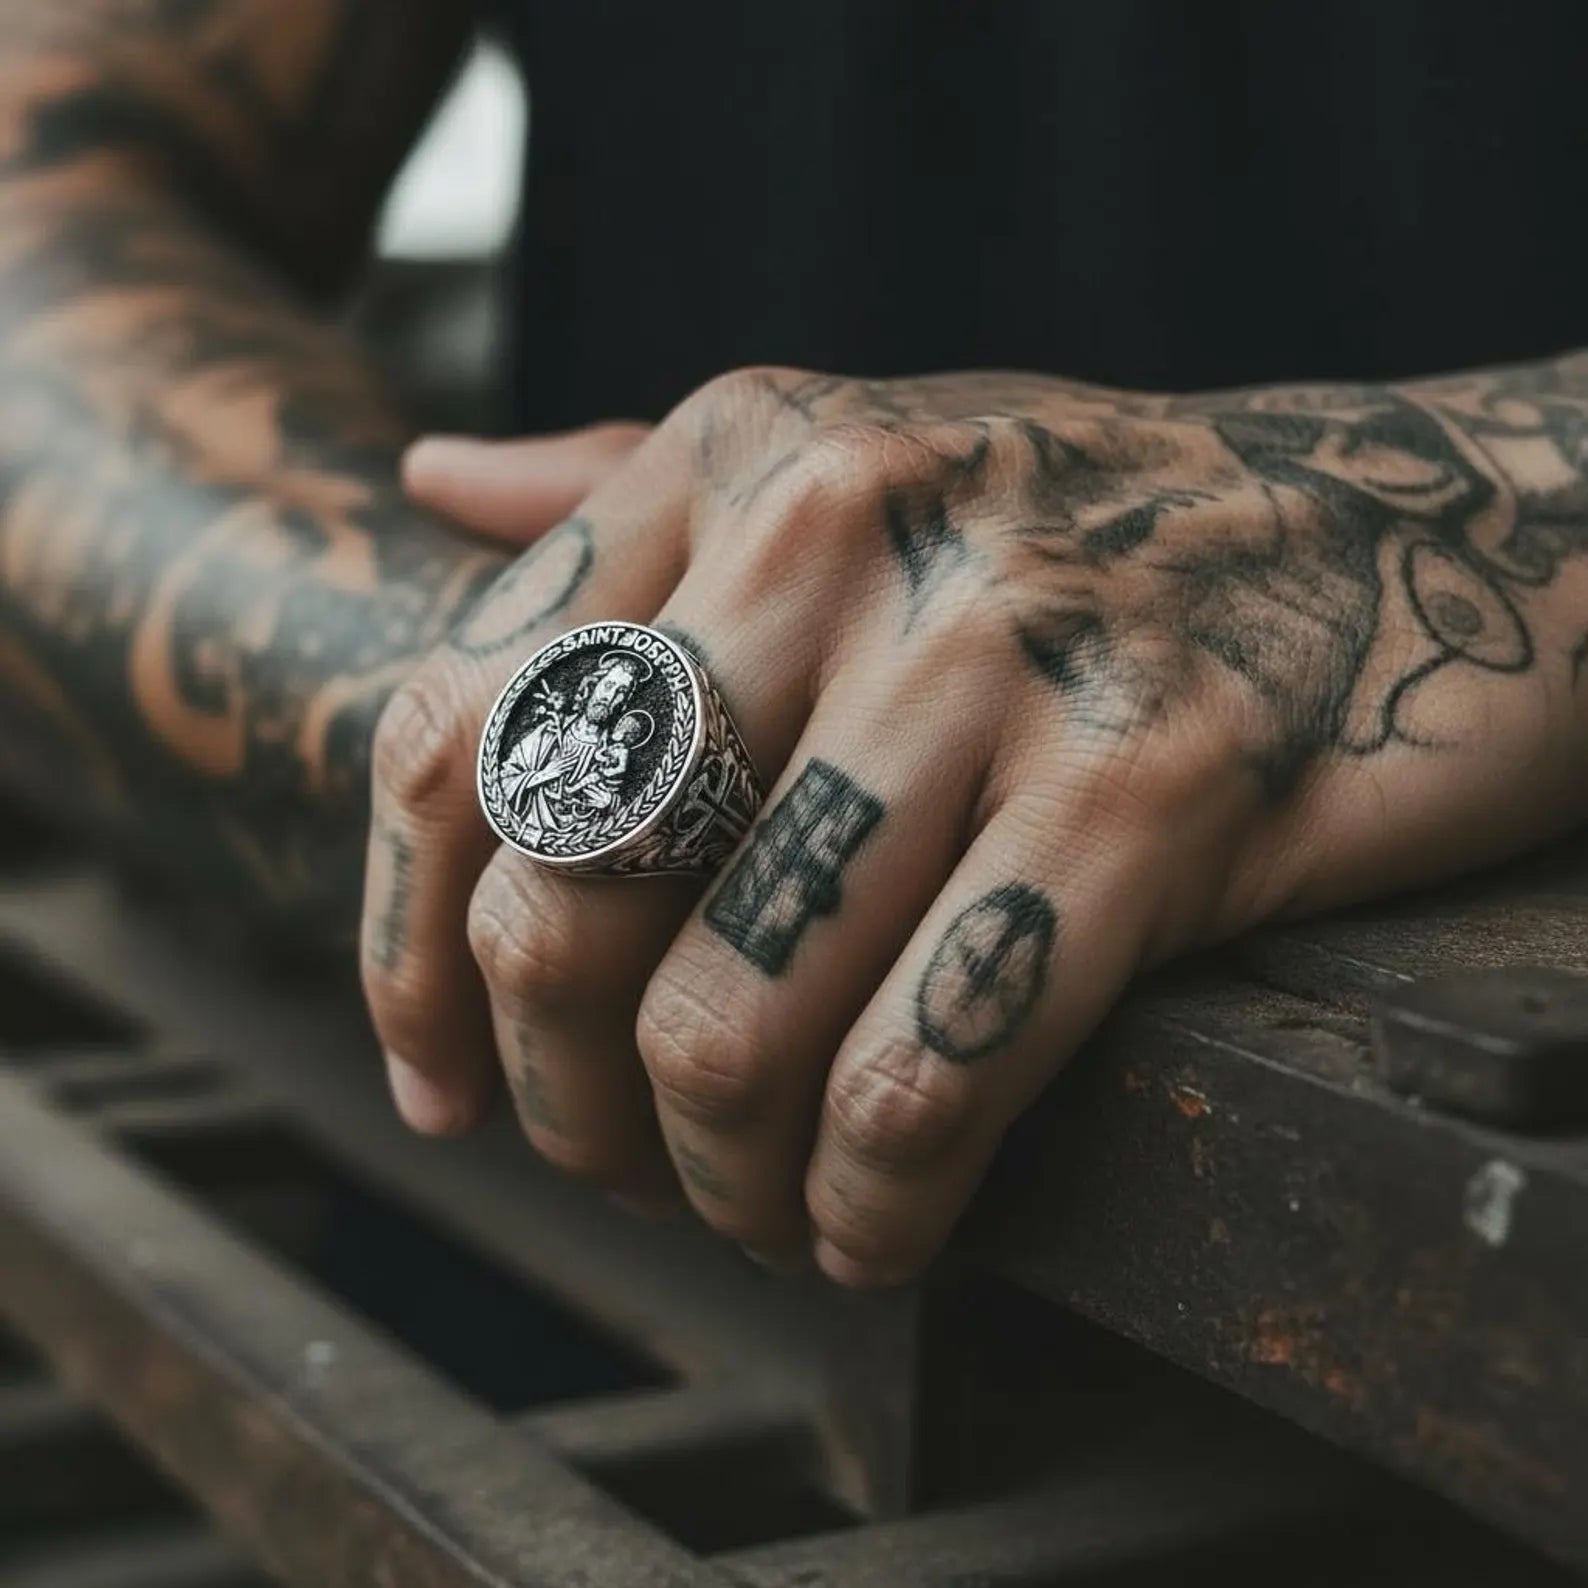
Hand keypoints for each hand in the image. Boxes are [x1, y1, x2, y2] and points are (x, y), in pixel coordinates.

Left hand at [361, 364, 1587, 1283]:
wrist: (1394, 530)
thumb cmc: (1079, 526)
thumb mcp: (841, 455)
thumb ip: (624, 491)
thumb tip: (432, 483)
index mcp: (731, 461)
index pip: (451, 737)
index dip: (408, 955)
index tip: (443, 1084)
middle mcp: (837, 536)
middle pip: (563, 905)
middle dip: (565, 1104)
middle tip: (625, 1165)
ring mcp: (996, 666)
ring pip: (729, 1024)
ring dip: (718, 1182)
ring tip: (758, 1207)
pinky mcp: (1150, 798)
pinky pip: (921, 1077)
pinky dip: (871, 1206)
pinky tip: (878, 1227)